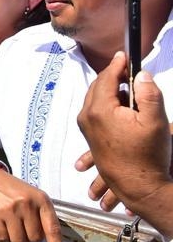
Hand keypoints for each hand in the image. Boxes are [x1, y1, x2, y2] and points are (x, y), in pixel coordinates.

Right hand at [0, 165, 63, 241]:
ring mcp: (10, 210)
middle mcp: (27, 204)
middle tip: (21, 226)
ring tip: (11, 227)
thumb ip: (40, 214)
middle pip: (34, 238)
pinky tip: (2, 231)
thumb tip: (46, 241)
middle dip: (29, 237)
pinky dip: (4, 241)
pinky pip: (3, 239)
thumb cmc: (12, 189)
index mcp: (41, 199)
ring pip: (19, 241)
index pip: (52, 227)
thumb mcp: (32, 196)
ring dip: (15, 239)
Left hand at [76, 52, 172, 227]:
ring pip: (95, 99)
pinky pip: (94, 112)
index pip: (106, 78)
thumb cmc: (147, 156)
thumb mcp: (155, 121)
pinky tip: (122, 108)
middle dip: (113, 77)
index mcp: (99, 110)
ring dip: (110, 91)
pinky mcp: (90, 137)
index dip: (117, 65)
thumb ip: (148, 93)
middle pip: (98, 87)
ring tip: (129, 90)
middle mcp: (87, 117)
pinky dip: (106, 104)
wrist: (137, 186)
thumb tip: (141, 74)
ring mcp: (86, 128)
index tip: (125, 55)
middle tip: (129, 71)